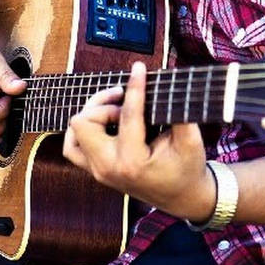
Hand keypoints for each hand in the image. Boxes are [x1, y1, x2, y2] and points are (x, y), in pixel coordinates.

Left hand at [63, 61, 215, 221]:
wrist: (181, 197)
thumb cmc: (187, 168)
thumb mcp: (191, 142)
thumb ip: (181, 113)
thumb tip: (169, 85)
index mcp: (132, 162)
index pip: (126, 115)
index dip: (134, 87)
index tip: (139, 68)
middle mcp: (108, 168)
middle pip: (84, 122)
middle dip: (103, 104)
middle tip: (125, 99)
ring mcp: (98, 171)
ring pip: (74, 132)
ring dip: (92, 114)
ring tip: (115, 108)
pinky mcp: (95, 170)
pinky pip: (73, 145)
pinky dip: (85, 129)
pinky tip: (105, 120)